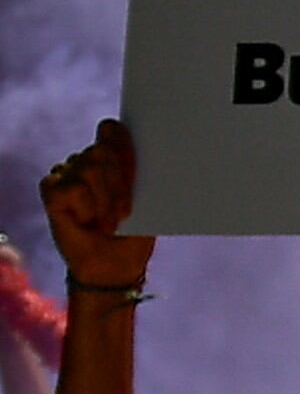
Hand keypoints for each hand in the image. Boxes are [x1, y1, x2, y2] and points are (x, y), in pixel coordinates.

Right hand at [37, 122, 152, 293]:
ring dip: (108, 200)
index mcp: (111, 157)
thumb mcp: (146, 199)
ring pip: (91, 168)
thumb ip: (140, 171)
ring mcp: (66, 173)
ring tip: (111, 221)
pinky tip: (87, 221)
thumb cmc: (134, 231)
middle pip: (103, 150)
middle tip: (126, 212)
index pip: (112, 130)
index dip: (123, 141)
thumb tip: (154, 145)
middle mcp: (86, 161)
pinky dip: (88, 207)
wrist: (116, 264)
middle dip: (121, 183)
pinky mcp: (52, 190)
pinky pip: (74, 187)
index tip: (138, 165)